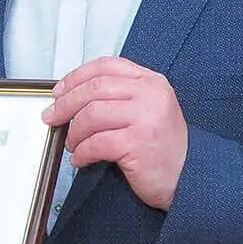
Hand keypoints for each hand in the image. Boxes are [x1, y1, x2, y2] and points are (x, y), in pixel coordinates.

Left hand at [45, 55, 187, 209]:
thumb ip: (119, 96)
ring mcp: (145, 118)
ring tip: (72, 144)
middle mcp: (150, 94)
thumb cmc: (162, 146)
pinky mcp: (138, 143)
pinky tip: (80, 159)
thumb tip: (71, 97)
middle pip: (94, 88)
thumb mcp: (147, 110)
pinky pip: (96, 143)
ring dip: (74, 132)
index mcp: (151, 81)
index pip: (106, 66)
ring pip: (92, 115)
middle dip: (66, 104)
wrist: (190, 177)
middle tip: (51, 117)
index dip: (76, 77)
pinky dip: (82, 153)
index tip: (59, 91)